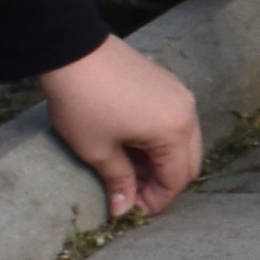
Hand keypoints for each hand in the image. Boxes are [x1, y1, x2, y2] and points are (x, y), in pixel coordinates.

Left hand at [36, 38, 206, 217]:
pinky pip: (174, 121)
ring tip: (128, 168)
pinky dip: (159, 139)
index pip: (176, 179)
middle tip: (131, 192)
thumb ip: (118, 182)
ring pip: (183, 141)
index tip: (130, 209)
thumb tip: (124, 210)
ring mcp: (180, 94)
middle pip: (187, 162)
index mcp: (174, 131)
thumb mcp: (97, 150)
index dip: (155, 201)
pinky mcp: (167, 82)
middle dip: (162, 182)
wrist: (72, 49)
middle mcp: (187, 113)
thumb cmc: (83, 103)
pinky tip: (132, 142)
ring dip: (161, 161)